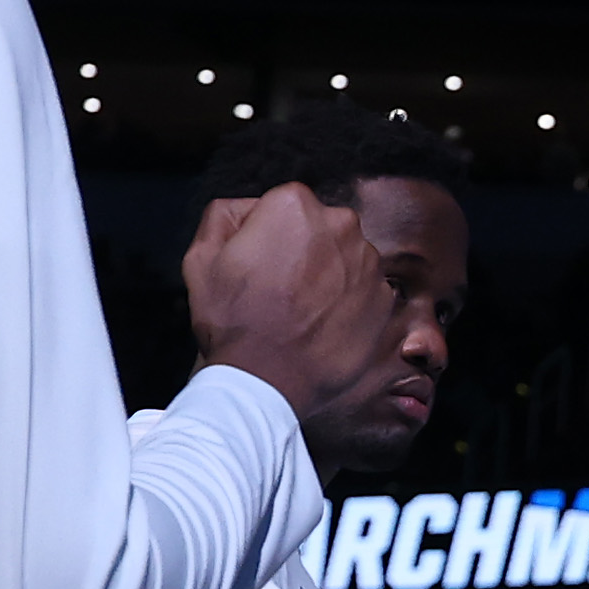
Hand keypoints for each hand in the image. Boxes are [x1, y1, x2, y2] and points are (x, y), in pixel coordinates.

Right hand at [183, 183, 392, 419]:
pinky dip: (347, 304)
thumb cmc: (234, 321)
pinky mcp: (386, 300)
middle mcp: (342, 225)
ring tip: (299, 312)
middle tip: (278, 289)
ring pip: (344, 259)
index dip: (265, 235)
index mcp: (295, 206)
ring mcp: (370, 264)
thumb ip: (225, 217)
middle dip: (302, 251)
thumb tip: (248, 210)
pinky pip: (364, 291)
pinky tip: (321, 326)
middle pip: (319, 229)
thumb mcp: (201, 257)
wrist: (269, 382)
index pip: (283, 206)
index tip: (257, 264)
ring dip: (327, 276)